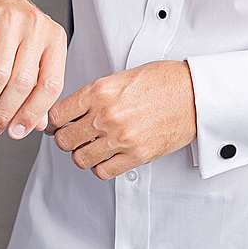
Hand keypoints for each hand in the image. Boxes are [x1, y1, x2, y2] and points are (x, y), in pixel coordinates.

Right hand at [0, 0, 66, 140]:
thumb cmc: (12, 24)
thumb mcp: (32, 50)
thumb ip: (37, 85)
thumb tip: (36, 124)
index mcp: (55, 39)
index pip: (50, 85)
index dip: (33, 114)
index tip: (17, 133)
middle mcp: (38, 28)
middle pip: (22, 83)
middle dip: (3, 113)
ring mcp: (13, 20)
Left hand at [47, 60, 195, 179]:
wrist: (194, 94)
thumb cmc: (161, 81)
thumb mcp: (120, 77)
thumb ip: (94, 94)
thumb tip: (72, 110)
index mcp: (98, 91)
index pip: (57, 114)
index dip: (53, 122)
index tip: (57, 124)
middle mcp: (105, 115)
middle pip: (64, 139)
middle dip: (65, 139)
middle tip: (73, 136)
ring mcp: (120, 137)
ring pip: (80, 158)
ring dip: (82, 154)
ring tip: (91, 147)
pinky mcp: (136, 155)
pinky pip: (103, 171)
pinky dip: (101, 167)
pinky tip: (107, 157)